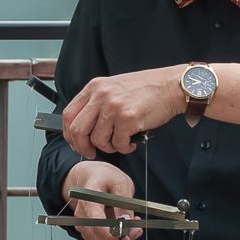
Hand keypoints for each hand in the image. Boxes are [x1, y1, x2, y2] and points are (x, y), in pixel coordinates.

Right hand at [56, 159, 139, 239]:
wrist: (95, 177)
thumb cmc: (105, 177)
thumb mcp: (120, 183)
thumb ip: (123, 201)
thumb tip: (126, 220)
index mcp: (88, 201)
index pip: (96, 226)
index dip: (111, 236)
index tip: (127, 237)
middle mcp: (82, 214)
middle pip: (99, 237)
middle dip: (120, 238)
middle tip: (136, 229)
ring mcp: (84, 223)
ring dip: (119, 238)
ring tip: (132, 224)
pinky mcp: (89, 229)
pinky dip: (115, 237)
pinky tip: (124, 226)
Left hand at [61, 67, 186, 155]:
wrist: (170, 86)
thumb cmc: (145, 89)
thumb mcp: (114, 87)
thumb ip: (96, 102)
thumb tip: (83, 128)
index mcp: (94, 87)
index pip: (69, 115)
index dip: (70, 134)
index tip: (76, 143)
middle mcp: (101, 96)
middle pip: (77, 130)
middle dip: (82, 147)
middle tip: (91, 152)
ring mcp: (113, 107)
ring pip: (98, 140)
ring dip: (108, 148)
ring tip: (120, 142)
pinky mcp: (127, 119)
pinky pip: (117, 144)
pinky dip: (124, 148)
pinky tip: (131, 142)